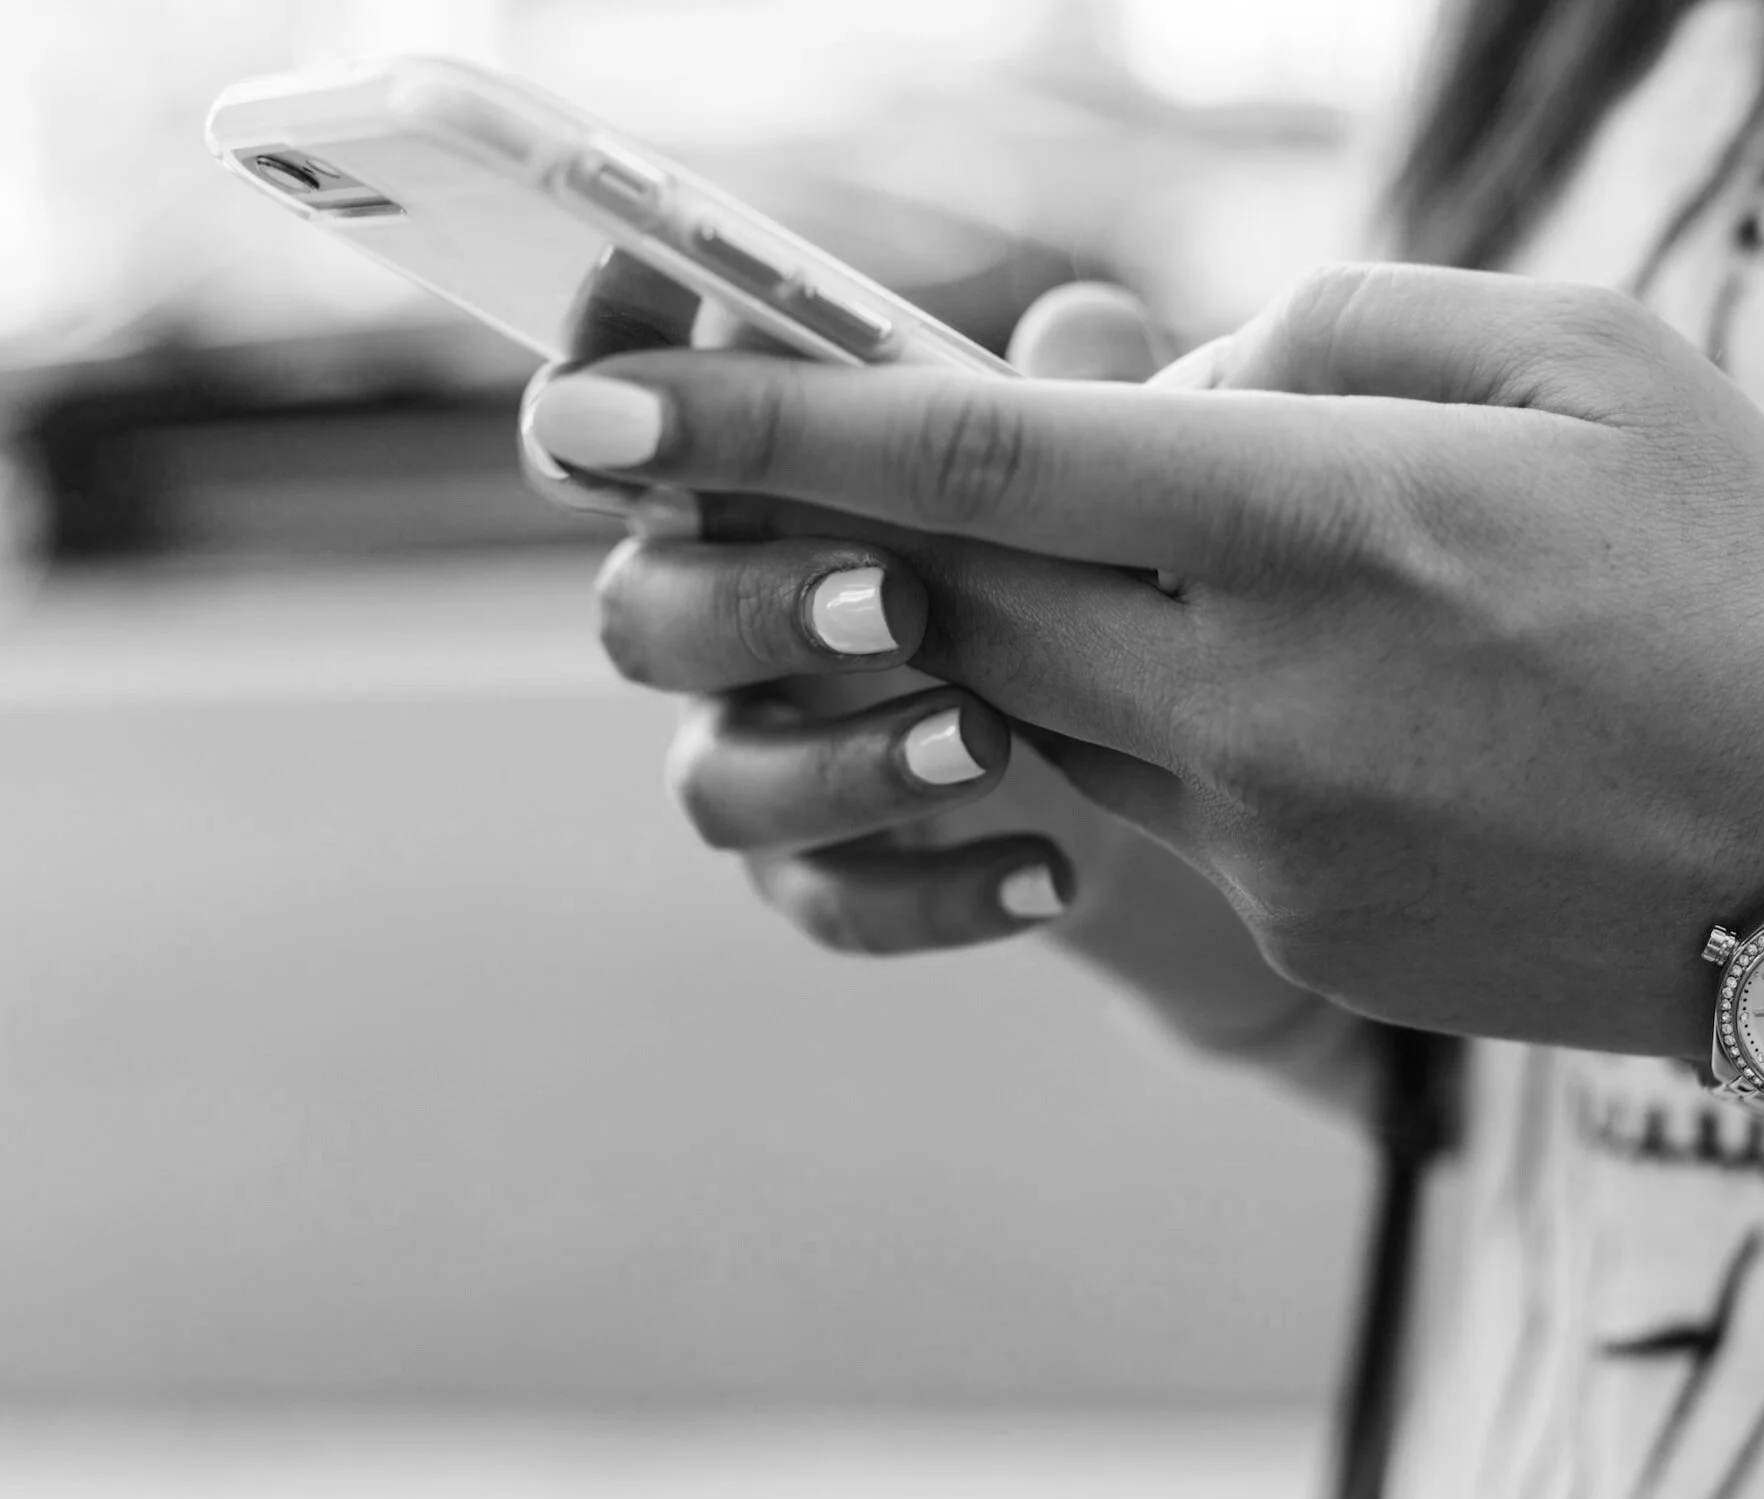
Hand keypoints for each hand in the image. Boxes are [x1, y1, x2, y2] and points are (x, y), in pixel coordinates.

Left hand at [522, 263, 1763, 1053]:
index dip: (760, 427)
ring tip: (1234, 568)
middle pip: (957, 596)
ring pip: (1046, 704)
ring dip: (1054, 619)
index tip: (587, 412)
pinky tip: (1350, 702)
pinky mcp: (1296, 937)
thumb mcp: (1587, 356)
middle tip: (850, 465)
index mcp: (1327, 520)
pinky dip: (1179, 721)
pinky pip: (1161, 803)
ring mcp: (1267, 843)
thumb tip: (1154, 382)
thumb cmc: (1756, 573)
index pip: (973, 462)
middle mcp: (1257, 698)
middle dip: (872, 525)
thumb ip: (1334, 329)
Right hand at [525, 269, 1355, 1070]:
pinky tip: (1053, 874)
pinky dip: (935, 894)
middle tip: (893, 602)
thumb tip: (1089, 328)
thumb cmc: (1081, 552)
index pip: (619, 426)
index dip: (595, 397)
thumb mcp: (1095, 465)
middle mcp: (721, 615)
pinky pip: (828, 899)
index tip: (628, 385)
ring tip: (989, 743)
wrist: (1161, 758)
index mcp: (747, 483)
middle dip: (754, 605)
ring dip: (841, 764)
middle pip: (643, 613)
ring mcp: (759, 752)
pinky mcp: (823, 869)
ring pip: (717, 782)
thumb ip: (1076, 396)